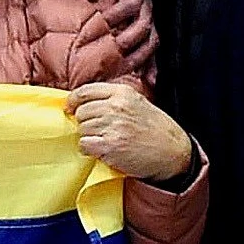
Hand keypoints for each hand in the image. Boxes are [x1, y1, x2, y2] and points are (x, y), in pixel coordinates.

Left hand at [66, 82, 192, 180]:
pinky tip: (103, 151)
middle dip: (85, 123)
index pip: (85, 91)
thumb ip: (113, 99)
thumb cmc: (155, 129)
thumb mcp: (137, 102)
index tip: (70, 108)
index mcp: (122, 92)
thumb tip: (83, 103)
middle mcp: (116, 106)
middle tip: (99, 131)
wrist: (172, 152)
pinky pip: (84, 145)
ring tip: (106, 141)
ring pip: (82, 129)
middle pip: (81, 112)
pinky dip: (89, 150)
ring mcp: (112, 125)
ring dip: (89, 137)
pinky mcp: (109, 145)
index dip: (73, 101)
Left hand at [75, 0, 155, 79]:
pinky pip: (153, 54)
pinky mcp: (146, 38)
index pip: (131, 3)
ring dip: (139, 55)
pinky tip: (148, 80)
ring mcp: (147, 23)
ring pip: (151, 41)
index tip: (101, 22)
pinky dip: (151, 68)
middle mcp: (145, 6)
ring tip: (126, 67)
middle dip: (127, 38)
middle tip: (112, 48)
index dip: (117, 14)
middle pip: (144, 25)